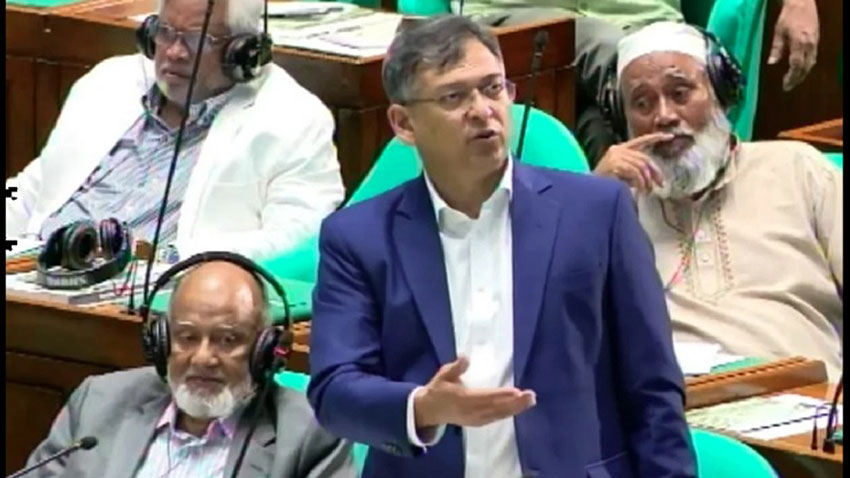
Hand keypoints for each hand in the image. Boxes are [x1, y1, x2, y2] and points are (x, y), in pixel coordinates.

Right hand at [413, 356, 535, 427]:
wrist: (430, 410)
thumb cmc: (439, 389)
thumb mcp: (443, 375)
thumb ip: (456, 367)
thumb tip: (465, 356)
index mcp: (462, 398)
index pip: (485, 397)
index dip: (501, 395)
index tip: (516, 391)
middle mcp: (471, 411)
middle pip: (495, 408)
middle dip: (515, 403)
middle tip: (531, 396)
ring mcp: (475, 419)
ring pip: (498, 414)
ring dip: (515, 408)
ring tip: (530, 400)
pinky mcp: (478, 422)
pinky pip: (496, 418)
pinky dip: (508, 413)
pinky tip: (519, 407)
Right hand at [593, 132, 670, 193]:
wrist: (589, 190)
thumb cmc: (605, 183)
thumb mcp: (623, 173)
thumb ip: (636, 169)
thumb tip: (654, 177)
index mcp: (620, 149)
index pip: (641, 140)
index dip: (655, 137)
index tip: (670, 136)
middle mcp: (618, 149)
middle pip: (644, 158)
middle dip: (655, 172)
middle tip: (660, 184)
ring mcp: (615, 156)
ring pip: (641, 166)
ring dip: (646, 181)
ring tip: (647, 191)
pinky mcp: (614, 163)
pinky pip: (635, 172)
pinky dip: (640, 183)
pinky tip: (640, 190)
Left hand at [768, 0, 818, 90]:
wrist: (802, 4)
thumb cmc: (788, 17)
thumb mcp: (778, 32)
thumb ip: (776, 48)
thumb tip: (771, 63)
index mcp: (799, 42)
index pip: (796, 64)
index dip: (791, 77)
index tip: (785, 85)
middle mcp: (810, 44)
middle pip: (805, 67)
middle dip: (797, 78)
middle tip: (789, 87)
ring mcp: (815, 42)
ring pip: (811, 63)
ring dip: (803, 74)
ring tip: (794, 81)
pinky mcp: (816, 40)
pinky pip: (813, 57)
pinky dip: (807, 66)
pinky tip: (800, 70)